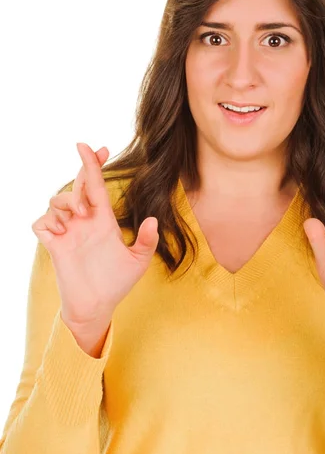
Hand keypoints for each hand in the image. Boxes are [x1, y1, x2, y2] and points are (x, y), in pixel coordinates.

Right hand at [31, 142, 159, 324]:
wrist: (97, 306)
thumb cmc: (117, 283)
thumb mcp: (138, 261)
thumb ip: (147, 241)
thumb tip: (154, 219)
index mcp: (103, 220)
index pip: (97, 186)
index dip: (96, 166)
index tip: (100, 147)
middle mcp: (84, 222)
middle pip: (77, 186)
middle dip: (82, 172)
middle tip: (90, 173)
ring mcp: (67, 232)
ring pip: (57, 200)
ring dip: (68, 201)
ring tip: (80, 215)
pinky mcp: (53, 245)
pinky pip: (41, 223)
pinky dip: (49, 222)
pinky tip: (62, 233)